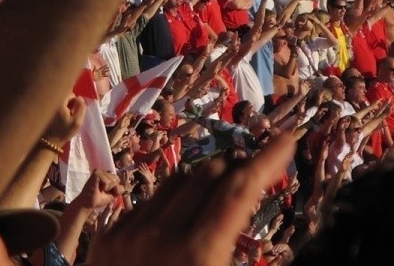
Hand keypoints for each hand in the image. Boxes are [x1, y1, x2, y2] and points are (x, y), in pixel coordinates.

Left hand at [43, 94, 86, 146]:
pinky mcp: (44, 110)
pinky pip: (54, 104)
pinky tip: (58, 118)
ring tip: (64, 117)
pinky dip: (58, 109)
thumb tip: (80, 98)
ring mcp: (47, 105)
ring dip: (63, 106)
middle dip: (69, 103)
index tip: (74, 111)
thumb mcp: (77, 122)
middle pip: (64, 96)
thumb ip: (81, 108)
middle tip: (70, 114)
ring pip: (59, 100)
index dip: (75, 101)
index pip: (70, 94)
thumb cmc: (64, 132)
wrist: (49, 142)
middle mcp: (51, 101)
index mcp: (59, 102)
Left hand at [90, 134, 297, 265]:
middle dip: (237, 171)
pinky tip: (177, 224)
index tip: (287, 140)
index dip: (268, 160)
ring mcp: (128, 234)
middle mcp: (161, 236)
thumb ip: (238, 251)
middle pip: (210, 175)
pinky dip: (169, 203)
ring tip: (219, 199)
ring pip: (177, 181)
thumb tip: (269, 229)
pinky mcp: (106, 239)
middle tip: (255, 178)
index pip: (240, 190)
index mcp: (199, 256)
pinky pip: (146, 202)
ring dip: (203, 183)